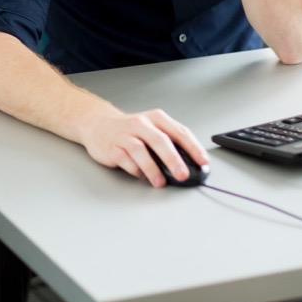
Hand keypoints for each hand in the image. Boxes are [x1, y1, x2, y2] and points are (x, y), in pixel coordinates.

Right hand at [79, 107, 208, 187]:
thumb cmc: (131, 130)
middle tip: (183, 175)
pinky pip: (125, 159)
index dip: (193, 148)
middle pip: (160, 140)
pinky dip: (135, 169)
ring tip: (161, 182)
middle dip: (173, 159)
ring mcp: (125, 134)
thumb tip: (189, 165)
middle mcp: (141, 124)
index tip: (203, 163)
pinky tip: (141, 175)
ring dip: (152, 168)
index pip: (179, 131)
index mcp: (156, 118)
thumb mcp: (152, 129)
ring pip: (141, 150)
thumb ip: (169, 144)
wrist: (99, 124)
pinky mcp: (112, 146)